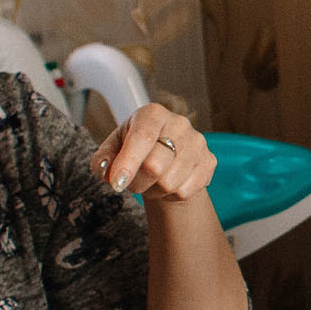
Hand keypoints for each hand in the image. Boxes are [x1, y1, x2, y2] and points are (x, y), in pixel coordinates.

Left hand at [94, 105, 214, 204]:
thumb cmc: (135, 151)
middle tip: (130, 183)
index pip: (142, 138)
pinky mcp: (209, 161)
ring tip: (151, 182)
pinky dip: (170, 195)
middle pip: (155, 166)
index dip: (128, 163)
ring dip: (153, 191)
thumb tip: (104, 170)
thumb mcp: (113, 150)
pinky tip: (168, 184)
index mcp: (152, 114)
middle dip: (137, 183)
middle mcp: (179, 123)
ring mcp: (198, 142)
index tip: (117, 183)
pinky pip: (185, 191)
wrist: (167, 159)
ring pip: (169, 183)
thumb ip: (102, 159)